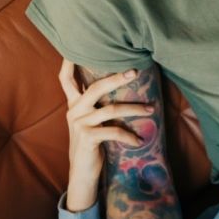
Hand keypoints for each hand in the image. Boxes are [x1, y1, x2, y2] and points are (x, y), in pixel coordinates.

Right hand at [58, 60, 154, 210]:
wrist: (82, 172)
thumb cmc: (92, 142)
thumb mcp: (91, 120)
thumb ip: (96, 104)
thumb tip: (119, 82)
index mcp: (74, 104)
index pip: (65, 79)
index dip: (69, 62)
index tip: (76, 47)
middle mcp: (74, 111)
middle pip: (95, 88)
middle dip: (116, 78)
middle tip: (135, 72)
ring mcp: (80, 125)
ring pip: (111, 110)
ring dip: (135, 109)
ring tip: (152, 110)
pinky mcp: (88, 139)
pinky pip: (114, 132)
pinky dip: (129, 136)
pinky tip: (140, 141)